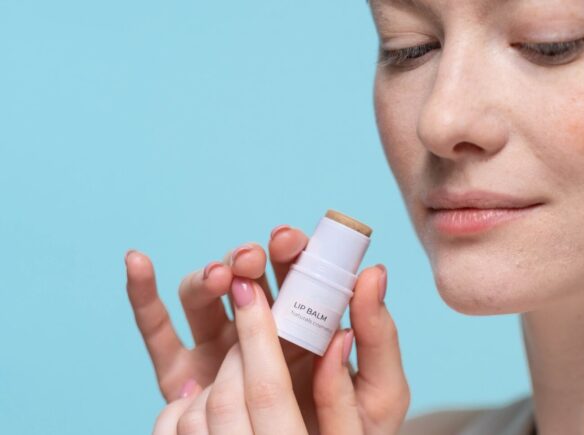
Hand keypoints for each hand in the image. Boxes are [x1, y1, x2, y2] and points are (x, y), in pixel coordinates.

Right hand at [151, 265, 408, 433]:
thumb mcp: (381, 391)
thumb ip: (379, 335)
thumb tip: (373, 274)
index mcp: (306, 324)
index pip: (297, 273)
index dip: (292, 250)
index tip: (290, 243)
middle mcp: (260, 329)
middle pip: (248, 276)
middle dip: (248, 257)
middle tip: (253, 259)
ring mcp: (218, 348)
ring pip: (205, 296)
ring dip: (208, 274)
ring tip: (222, 279)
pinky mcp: (182, 375)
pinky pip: (157, 331)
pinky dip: (143, 294)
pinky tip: (138, 261)